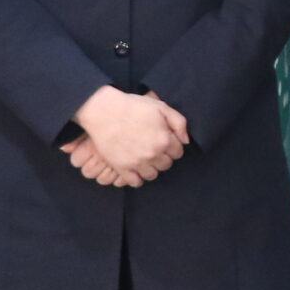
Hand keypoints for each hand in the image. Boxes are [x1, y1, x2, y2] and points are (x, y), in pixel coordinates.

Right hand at [70, 87, 188, 181]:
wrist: (104, 111)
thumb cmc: (133, 106)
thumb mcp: (161, 107)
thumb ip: (179, 123)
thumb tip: (186, 141)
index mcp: (164, 140)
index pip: (178, 153)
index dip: (172, 146)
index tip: (164, 141)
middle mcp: (153, 154)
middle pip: (166, 165)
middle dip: (163, 157)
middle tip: (153, 148)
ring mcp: (137, 163)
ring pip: (152, 175)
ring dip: (151, 168)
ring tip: (145, 158)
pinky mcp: (122, 168)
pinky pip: (135, 182)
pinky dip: (137, 178)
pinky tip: (135, 169)